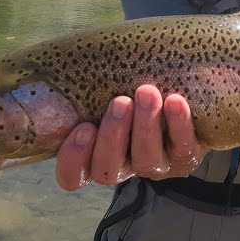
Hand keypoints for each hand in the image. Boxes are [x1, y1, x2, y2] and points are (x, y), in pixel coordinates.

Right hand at [55, 84, 207, 190]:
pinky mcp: (184, 158)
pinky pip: (183, 148)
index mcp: (92, 155)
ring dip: (145, 126)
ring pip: (145, 159)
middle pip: (108, 170)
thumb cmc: (123, 84)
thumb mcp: (99, 87)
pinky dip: (179, 124)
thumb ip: (80, 85)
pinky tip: (175, 101)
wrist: (175, 85)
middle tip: (120, 102)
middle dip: (114, 135)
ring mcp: (153, 165)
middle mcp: (121, 167)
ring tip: (147, 93)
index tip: (82, 127)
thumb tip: (55, 63)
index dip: (74, 160)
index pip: (72, 177)